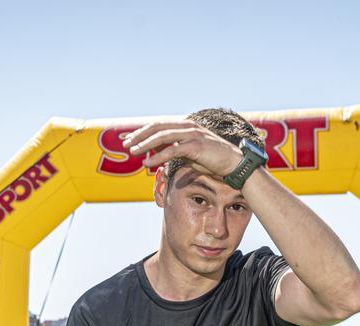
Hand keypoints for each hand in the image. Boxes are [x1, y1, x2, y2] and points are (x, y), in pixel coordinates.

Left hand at [123, 121, 242, 177]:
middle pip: (157, 128)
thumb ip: (175, 150)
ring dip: (145, 144)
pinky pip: (172, 150)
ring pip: (163, 136)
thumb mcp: (189, 153)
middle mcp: (186, 127)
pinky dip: (158, 157)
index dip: (141, 131)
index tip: (126, 138)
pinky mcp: (196, 146)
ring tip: (133, 152)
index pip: (158, 126)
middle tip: (126, 144)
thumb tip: (158, 154)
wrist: (233, 164)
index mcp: (184, 126)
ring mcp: (191, 134)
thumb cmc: (212, 160)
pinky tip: (147, 163)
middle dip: (139, 135)